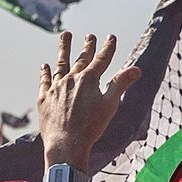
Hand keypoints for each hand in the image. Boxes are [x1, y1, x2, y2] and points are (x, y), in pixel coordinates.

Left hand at [37, 33, 139, 168]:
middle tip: (90, 36)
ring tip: (66, 35)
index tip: (110, 37)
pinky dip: (45, 72)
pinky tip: (45, 65)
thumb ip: (121, 84)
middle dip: (87, 46)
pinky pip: (45, 81)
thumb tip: (137, 69)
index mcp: (88, 80)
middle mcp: (71, 80)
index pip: (101, 60)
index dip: (107, 48)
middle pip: (81, 59)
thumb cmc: (90, 128)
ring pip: (60, 64)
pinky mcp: (44, 99)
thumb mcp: (110, 105)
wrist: (66, 145)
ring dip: (64, 49)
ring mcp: (56, 88)